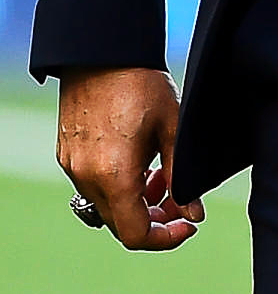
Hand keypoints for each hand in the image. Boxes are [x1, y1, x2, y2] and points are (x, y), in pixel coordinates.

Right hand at [58, 67, 201, 250]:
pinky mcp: (68, 156)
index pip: (136, 234)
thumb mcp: (174, 131)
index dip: (166, 238)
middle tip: (180, 199)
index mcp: (114, 176)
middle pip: (121, 224)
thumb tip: (194, 214)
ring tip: (163, 175)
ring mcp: (72, 168)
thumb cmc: (142, 86)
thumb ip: (182, 177)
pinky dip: (120, 186)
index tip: (189, 224)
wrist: (101, 55)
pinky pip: (94, 187)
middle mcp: (86, 178)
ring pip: (107, 206)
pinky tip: (141, 163)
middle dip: (155, 218)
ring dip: (137, 202)